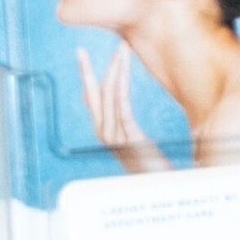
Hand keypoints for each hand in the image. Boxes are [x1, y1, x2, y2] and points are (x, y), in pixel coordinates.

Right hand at [75, 44, 166, 173]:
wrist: (158, 189)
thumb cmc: (152, 169)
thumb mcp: (138, 145)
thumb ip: (130, 132)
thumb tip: (127, 117)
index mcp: (107, 133)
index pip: (93, 99)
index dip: (87, 77)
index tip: (81, 55)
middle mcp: (106, 134)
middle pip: (94, 96)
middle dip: (89, 71)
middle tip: (81, 50)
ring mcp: (116, 138)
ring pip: (110, 97)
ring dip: (115, 71)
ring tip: (120, 50)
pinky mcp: (131, 140)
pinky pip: (122, 110)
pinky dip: (120, 90)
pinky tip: (121, 74)